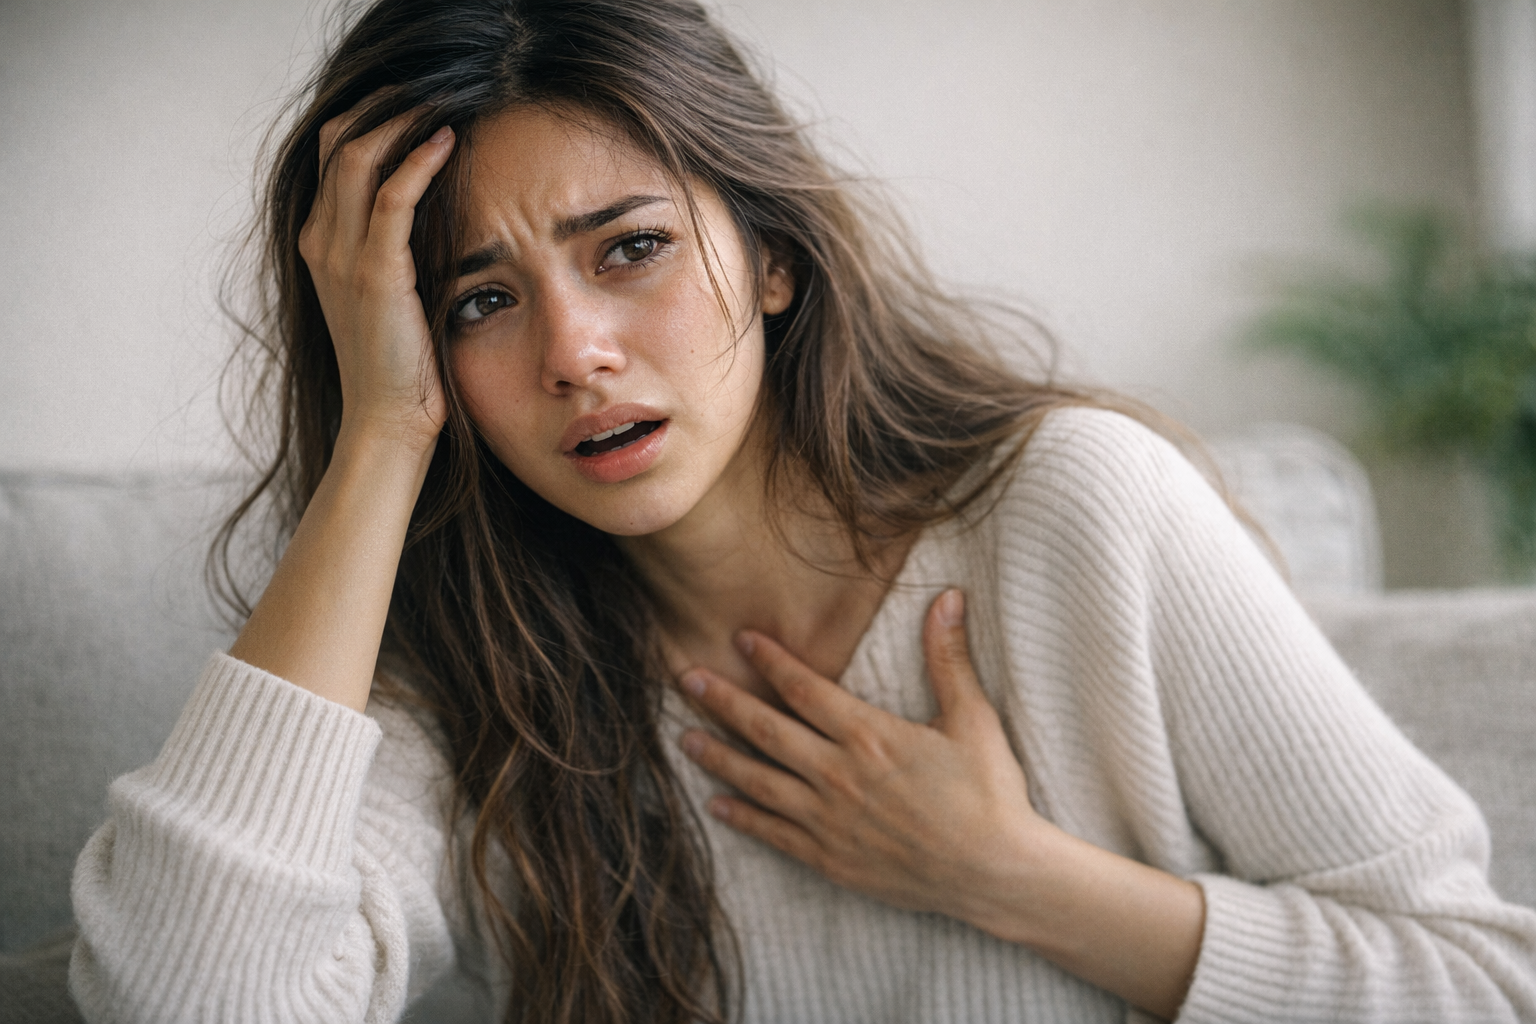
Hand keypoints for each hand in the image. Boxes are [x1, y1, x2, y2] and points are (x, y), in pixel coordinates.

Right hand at [298, 108, 455, 449]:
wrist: (390, 419)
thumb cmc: (403, 363)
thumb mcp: (391, 295)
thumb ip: (395, 250)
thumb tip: (431, 211)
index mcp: (320, 243)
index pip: (332, 156)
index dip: (368, 121)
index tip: (410, 104)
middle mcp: (322, 242)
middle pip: (338, 144)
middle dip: (381, 109)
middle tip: (426, 92)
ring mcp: (342, 257)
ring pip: (357, 159)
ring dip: (400, 124)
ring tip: (439, 104)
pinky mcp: (375, 274)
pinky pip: (391, 198)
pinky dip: (417, 161)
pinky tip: (445, 141)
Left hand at [677, 589, 1056, 929]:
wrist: (995, 873)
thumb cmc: (989, 794)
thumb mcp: (973, 718)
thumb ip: (949, 658)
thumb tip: (947, 597)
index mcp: (871, 735)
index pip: (805, 689)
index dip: (770, 661)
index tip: (741, 639)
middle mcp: (840, 775)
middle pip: (766, 729)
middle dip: (722, 701)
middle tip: (686, 679)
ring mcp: (830, 820)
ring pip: (759, 781)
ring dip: (719, 757)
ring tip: (685, 739)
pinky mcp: (831, 858)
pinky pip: (773, 833)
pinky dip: (741, 817)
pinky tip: (716, 804)